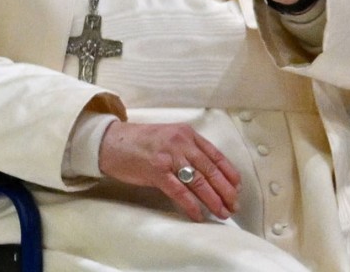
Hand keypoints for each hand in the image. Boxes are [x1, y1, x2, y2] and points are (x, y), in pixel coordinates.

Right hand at [99, 121, 240, 221]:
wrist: (111, 141)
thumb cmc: (140, 142)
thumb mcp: (169, 138)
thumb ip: (188, 149)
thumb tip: (208, 173)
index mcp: (187, 134)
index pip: (216, 154)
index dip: (229, 172)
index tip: (237, 187)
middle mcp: (181, 143)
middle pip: (211, 169)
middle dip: (226, 190)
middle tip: (234, 205)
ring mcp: (169, 156)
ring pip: (199, 181)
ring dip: (213, 199)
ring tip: (222, 212)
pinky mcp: (156, 170)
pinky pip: (179, 191)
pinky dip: (191, 204)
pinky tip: (198, 214)